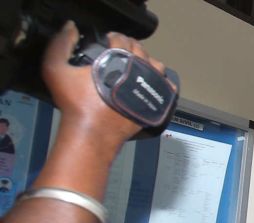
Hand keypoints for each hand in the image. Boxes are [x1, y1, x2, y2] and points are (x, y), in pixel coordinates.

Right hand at [42, 22, 172, 149]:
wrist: (92, 133)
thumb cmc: (75, 103)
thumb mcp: (56, 69)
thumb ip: (60, 44)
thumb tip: (71, 27)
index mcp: (118, 59)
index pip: (122, 39)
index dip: (114, 37)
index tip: (108, 42)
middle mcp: (138, 71)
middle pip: (141, 50)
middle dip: (130, 48)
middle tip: (120, 54)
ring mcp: (149, 88)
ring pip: (156, 66)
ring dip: (147, 63)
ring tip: (134, 67)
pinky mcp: (155, 104)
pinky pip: (167, 88)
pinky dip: (161, 82)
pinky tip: (149, 83)